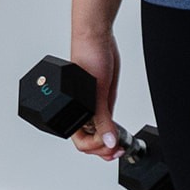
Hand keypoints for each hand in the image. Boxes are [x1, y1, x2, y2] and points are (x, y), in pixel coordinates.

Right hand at [69, 30, 123, 162]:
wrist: (97, 39)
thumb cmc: (86, 56)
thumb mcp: (97, 93)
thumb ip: (103, 118)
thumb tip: (109, 140)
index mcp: (70, 111)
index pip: (80, 141)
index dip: (95, 148)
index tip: (110, 148)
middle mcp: (80, 110)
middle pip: (88, 141)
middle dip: (102, 149)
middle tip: (116, 150)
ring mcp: (92, 105)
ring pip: (98, 132)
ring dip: (107, 141)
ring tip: (119, 145)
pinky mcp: (102, 98)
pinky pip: (105, 120)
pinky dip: (112, 129)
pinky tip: (119, 133)